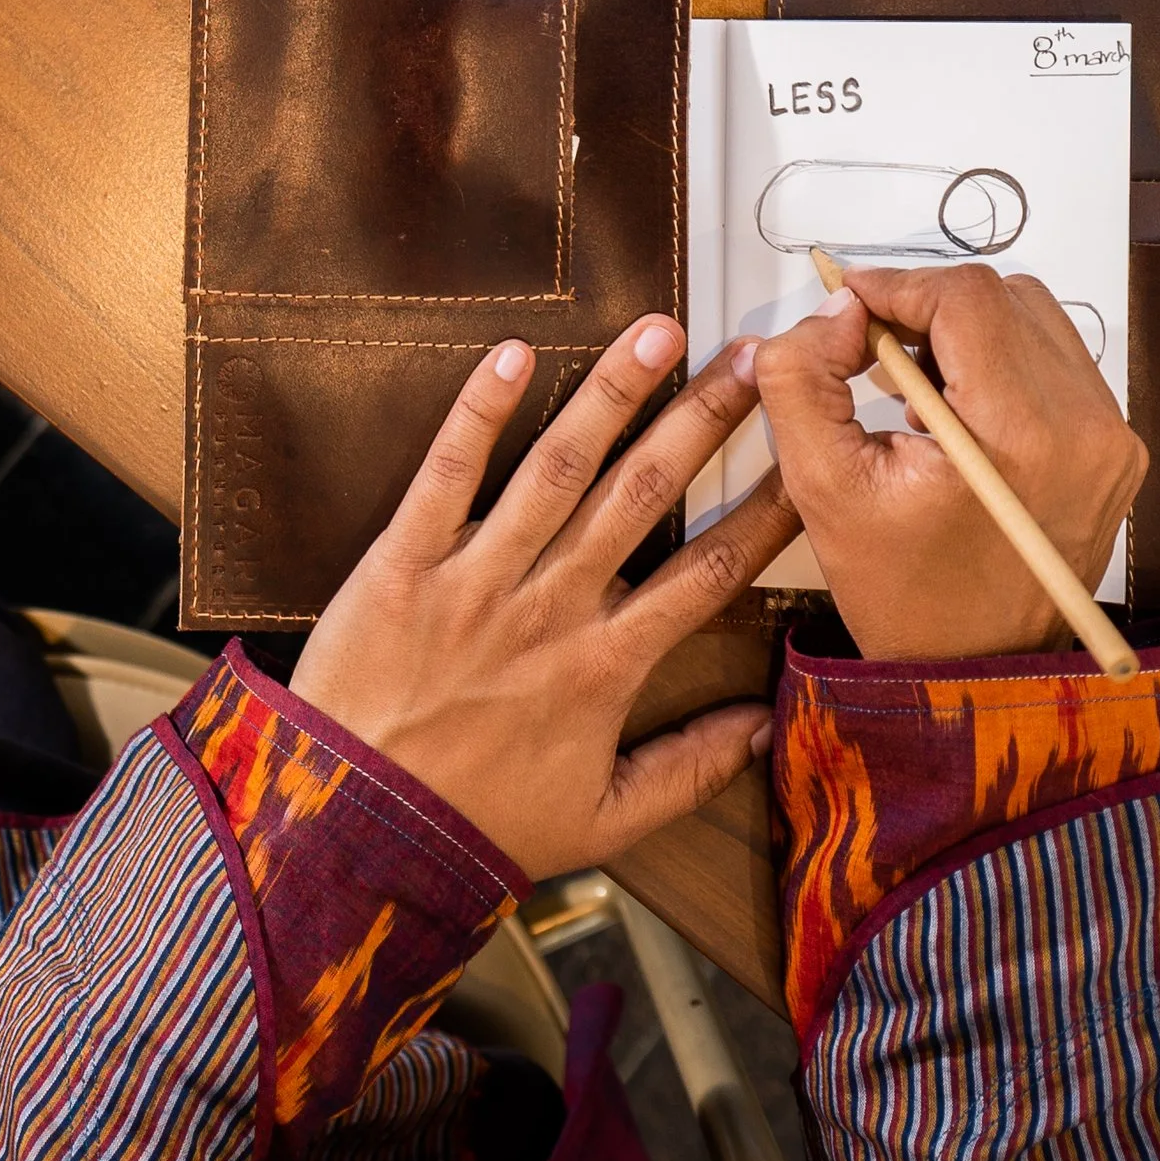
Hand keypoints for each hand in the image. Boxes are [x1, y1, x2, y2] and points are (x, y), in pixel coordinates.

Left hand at [289, 319, 801, 875]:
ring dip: (613, 393)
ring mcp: (476, 578)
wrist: (353, 829)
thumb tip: (763, 727)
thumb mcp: (602, 822)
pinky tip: (514, 353)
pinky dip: (479, 411)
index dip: (765, 512)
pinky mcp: (404, 561)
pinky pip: (447, 473)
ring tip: (659, 332)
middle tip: (750, 362)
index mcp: (605, 667)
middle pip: (643, 495)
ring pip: (557, 467)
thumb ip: (690, 771)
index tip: (805, 459)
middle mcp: (551, 609)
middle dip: (703, 421)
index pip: (707, 572)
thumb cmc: (476, 827)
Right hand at [755, 263, 1145, 660]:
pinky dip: (1002, 366)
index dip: (897, 285)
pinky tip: (960, 416)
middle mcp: (1087, 427)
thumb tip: (836, 312)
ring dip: (968, 332)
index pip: (965, 299)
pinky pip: (1058, 364)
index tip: (849, 304)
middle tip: (876, 355)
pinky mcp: (1118, 451)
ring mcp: (1113, 439)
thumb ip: (804, 378)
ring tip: (918, 392)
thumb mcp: (822, 485)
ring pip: (1035, 322)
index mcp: (1021, 435)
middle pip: (1003, 298)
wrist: (979, 669)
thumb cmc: (905, 592)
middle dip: (929, 308)